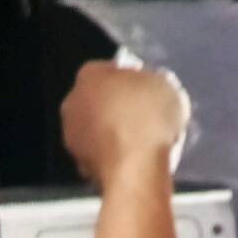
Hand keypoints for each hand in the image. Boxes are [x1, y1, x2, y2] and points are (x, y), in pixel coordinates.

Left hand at [61, 62, 186, 185]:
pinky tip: (137, 163)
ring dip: (116, 135)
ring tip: (145, 144)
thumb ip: (151, 83)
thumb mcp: (164, 85)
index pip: (109, 70)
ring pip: (98, 130)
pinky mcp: (82, 165)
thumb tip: (151, 90)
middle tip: (147, 118)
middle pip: (99, 101)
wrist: (136, 168)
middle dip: (119, 108)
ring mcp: (73, 136)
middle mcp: (73, 102)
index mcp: (89, 74)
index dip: (132, 81)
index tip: (149, 92)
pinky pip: (103, 156)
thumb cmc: (147, 119)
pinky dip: (116, 158)